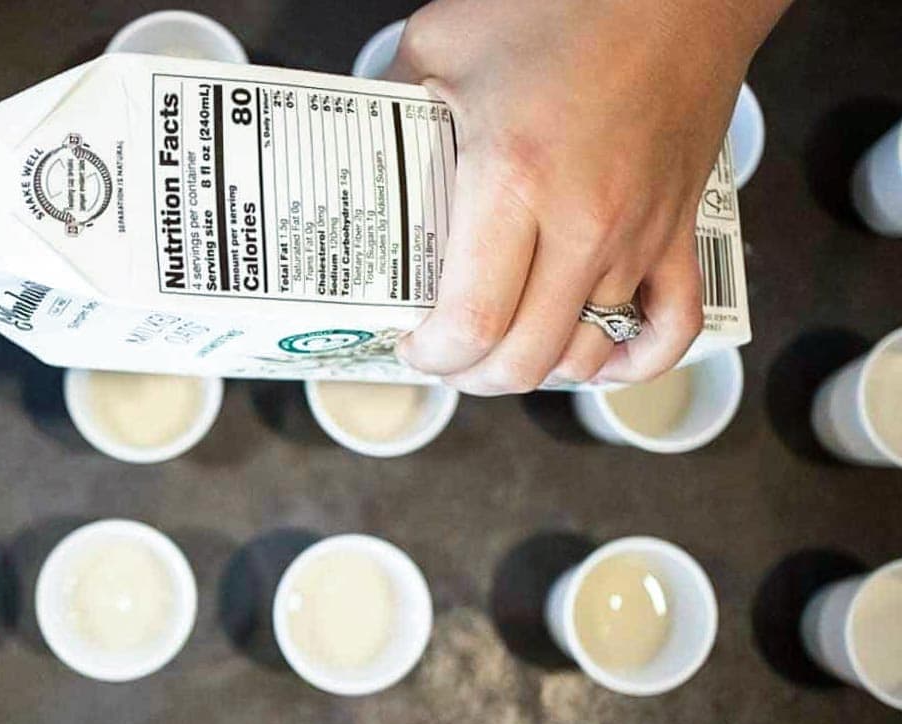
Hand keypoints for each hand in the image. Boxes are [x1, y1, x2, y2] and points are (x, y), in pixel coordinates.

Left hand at [391, 0, 787, 393]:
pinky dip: (632, 364)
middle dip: (473, 375)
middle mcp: (582, 223)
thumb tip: (355, 153)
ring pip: (587, 352)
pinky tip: (595, 358)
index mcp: (514, 181)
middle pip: (526, 357)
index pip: (474, 320)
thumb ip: (389, 104)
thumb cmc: (560, 6)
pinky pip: (672, 330)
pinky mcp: (679, 232)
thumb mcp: (442, 45)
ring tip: (501, 349)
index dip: (435, 354)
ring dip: (536, 368)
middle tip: (446, 356)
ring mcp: (638, 235)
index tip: (412, 344)